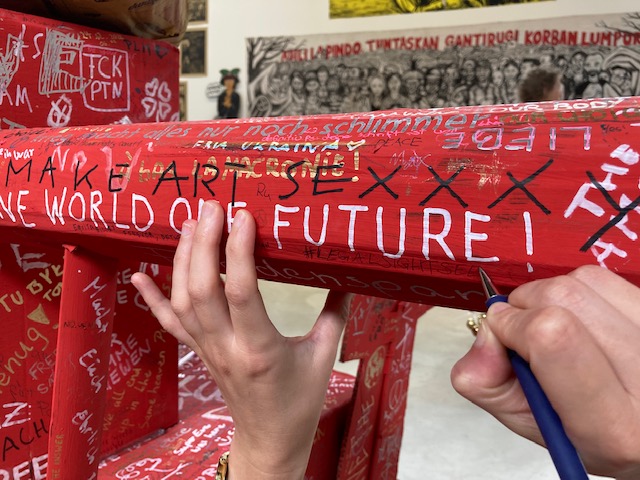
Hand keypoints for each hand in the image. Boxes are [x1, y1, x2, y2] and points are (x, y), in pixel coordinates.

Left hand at [132, 201, 350, 478]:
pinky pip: (169, 323)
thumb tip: (348, 273)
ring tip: (192, 224)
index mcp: (261, 349)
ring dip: (183, 260)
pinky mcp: (198, 353)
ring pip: (183, 301)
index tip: (243, 216)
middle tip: (212, 208)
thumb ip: (335, 311)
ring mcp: (207, 350)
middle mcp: (226, 347)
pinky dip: (152, 298)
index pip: (241, 291)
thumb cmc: (300, 400)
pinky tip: (138, 274)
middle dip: (204, 244)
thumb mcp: (324, 355)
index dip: (238, 251)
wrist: (269, 439)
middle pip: (202, 290)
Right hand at [451, 265, 639, 479]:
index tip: (502, 335)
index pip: (552, 337)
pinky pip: (608, 278)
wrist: (637, 425)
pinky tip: (585, 321)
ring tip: (558, 328)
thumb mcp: (527, 423)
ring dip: (553, 295)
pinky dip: (582, 290)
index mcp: (610, 427)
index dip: (512, 325)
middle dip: (525, 305)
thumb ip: (486, 383)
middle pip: (565, 297)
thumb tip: (487, 334)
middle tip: (525, 333)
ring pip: (586, 281)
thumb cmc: (585, 431)